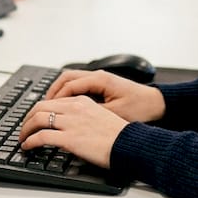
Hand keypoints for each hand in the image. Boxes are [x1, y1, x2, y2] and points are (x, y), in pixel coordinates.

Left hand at [19, 71, 165, 167]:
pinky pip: (41, 136)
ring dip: (25, 129)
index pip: (54, 100)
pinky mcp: (69, 138)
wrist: (130, 144)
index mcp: (83, 101)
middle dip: (28, 118)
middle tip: (24, 127)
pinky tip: (28, 146)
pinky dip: (30, 141)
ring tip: (23, 138)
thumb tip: (73, 126)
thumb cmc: (120, 135)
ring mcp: (71, 122)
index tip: (35, 118)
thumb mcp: (102, 117)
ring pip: (37, 119)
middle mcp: (75, 108)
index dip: (40, 110)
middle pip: (40, 106)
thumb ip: (84, 117)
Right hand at [45, 69, 165, 122]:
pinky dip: (67, 94)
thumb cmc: (140, 108)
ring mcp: (99, 79)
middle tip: (40, 108)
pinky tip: (64, 107)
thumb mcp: (115, 114)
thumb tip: (73, 121)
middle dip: (51, 93)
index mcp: (100, 80)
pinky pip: (78, 85)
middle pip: (65, 78)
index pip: (69, 85)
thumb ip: (93, 115)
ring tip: (48, 107)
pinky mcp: (101, 85)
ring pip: (70, 80)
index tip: (44, 111)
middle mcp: (98, 76)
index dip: (54, 99)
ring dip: (58, 92)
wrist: (157, 104)